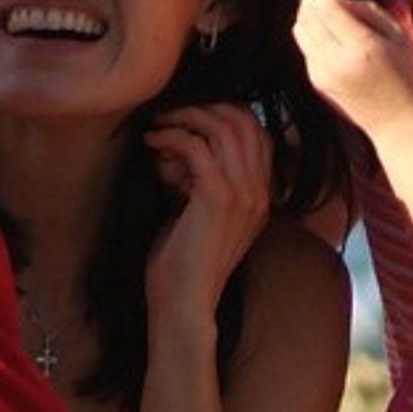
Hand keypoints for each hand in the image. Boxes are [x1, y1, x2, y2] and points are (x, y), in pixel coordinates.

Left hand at [141, 99, 274, 325]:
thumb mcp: (197, 212)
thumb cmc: (182, 261)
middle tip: (168, 114)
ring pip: (223, 127)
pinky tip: (152, 144)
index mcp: (261, 196)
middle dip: (203, 108)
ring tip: (157, 126)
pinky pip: (197, 147)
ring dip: (184, 118)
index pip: (258, 132)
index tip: (186, 118)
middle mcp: (260, 192)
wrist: (184, 303)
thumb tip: (177, 144)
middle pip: (244, 121)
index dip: (223, 114)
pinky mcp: (218, 198)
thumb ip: (198, 179)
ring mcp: (244, 194)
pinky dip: (171, 137)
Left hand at [294, 0, 412, 150]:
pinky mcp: (315, 82)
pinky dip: (311, 30)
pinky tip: (330, 29)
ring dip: (309, 11)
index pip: (326, 5)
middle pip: (307, 14)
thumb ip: (368, 11)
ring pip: (299, 29)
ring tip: (328, 4)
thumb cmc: (409, 78)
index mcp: (359, 47)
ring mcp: (320, 73)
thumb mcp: (399, 37)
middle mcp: (334, 61)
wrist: (400, 124)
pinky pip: (305, 47)